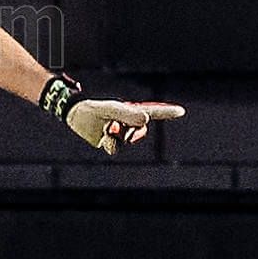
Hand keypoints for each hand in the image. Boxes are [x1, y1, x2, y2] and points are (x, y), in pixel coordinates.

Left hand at [64, 99, 185, 153]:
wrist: (76, 115)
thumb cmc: (94, 109)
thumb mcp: (110, 110)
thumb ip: (127, 114)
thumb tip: (146, 120)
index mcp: (131, 111)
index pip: (153, 112)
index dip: (167, 112)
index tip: (181, 111)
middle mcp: (128, 123)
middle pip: (139, 131)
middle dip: (130, 131)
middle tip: (115, 124)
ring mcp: (121, 133)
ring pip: (126, 142)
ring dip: (115, 136)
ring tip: (106, 128)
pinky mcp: (111, 143)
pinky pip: (116, 149)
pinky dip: (108, 144)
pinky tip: (102, 136)